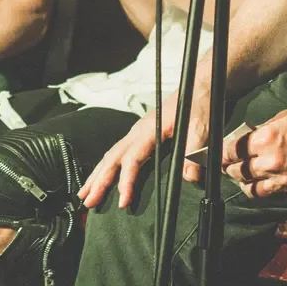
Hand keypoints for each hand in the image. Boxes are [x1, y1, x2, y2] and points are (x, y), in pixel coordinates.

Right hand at [77, 86, 211, 209]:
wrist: (197, 84)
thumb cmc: (197, 103)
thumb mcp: (201, 127)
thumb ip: (194, 151)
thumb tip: (188, 177)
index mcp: (149, 130)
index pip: (131, 159)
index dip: (126, 181)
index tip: (123, 201)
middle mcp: (138, 131)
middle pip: (112, 158)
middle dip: (98, 181)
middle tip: (87, 201)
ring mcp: (137, 133)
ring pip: (111, 155)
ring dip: (97, 175)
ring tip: (85, 194)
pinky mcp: (140, 135)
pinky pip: (117, 153)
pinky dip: (105, 167)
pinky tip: (101, 177)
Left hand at [222, 101, 286, 199]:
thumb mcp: (280, 118)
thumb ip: (260, 133)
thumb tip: (246, 141)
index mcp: (264, 140)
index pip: (230, 152)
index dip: (222, 155)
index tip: (220, 156)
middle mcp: (272, 162)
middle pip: (238, 173)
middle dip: (231, 170)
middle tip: (229, 168)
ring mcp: (285, 179)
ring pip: (254, 190)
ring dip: (247, 185)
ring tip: (246, 180)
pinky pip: (277, 195)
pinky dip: (272, 190)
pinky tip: (272, 182)